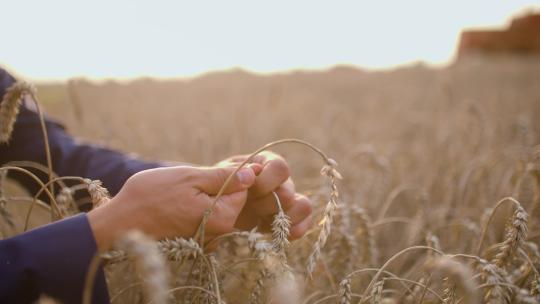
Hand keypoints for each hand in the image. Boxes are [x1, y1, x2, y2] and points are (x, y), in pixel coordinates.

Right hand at [88, 164, 260, 250]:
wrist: (118, 223)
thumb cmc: (151, 195)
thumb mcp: (190, 178)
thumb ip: (223, 178)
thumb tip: (252, 174)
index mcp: (222, 218)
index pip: (244, 190)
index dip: (230, 174)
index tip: (209, 170)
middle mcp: (218, 234)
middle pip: (231, 200)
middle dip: (217, 186)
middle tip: (189, 182)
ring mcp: (206, 240)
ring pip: (216, 208)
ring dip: (204, 197)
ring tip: (179, 195)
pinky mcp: (194, 242)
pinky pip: (204, 219)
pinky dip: (195, 209)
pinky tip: (176, 205)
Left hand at [216, 151, 312, 239]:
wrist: (216, 207)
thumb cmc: (218, 188)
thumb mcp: (218, 176)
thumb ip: (231, 173)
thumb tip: (250, 174)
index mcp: (267, 162)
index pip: (280, 168)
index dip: (265, 182)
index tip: (248, 192)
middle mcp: (282, 180)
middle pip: (288, 192)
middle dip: (266, 205)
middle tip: (250, 208)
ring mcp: (289, 200)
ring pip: (304, 206)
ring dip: (281, 218)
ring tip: (261, 222)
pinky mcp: (291, 218)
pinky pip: (305, 223)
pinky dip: (293, 231)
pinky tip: (271, 232)